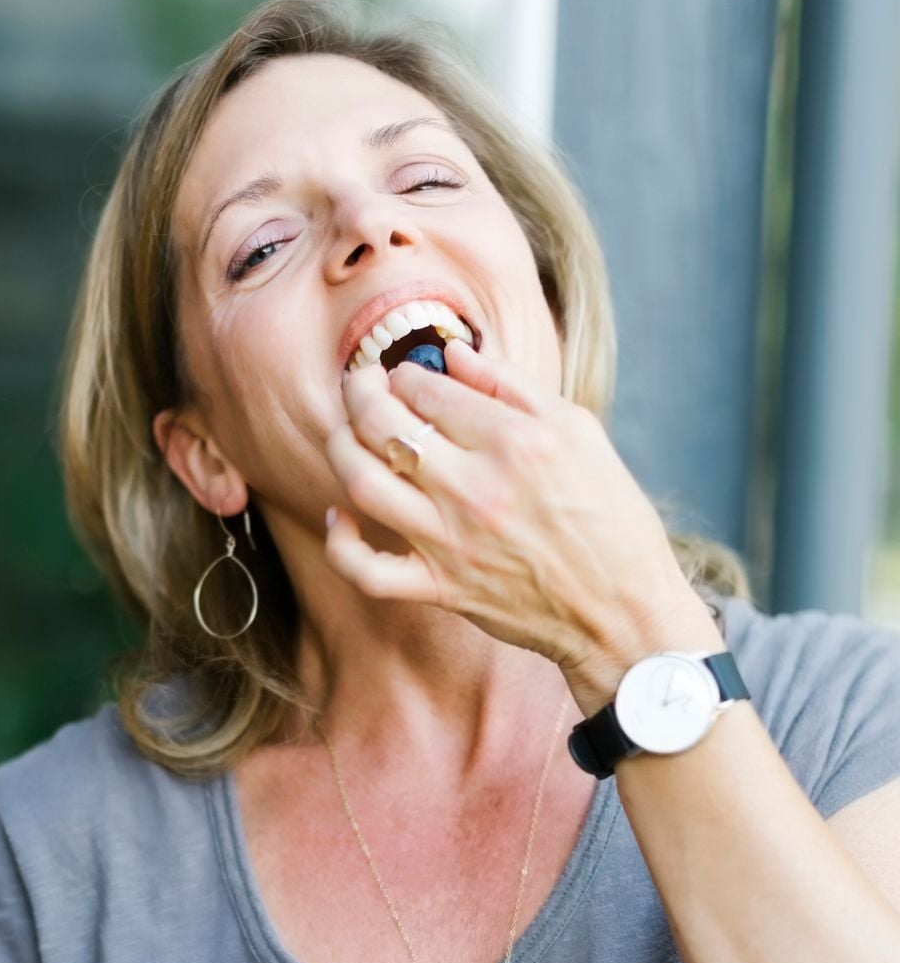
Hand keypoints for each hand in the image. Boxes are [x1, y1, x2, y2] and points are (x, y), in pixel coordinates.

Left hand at [324, 341, 696, 702]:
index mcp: (514, 441)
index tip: (406, 376)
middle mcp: (475, 488)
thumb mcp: (579, 431)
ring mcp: (451, 542)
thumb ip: (512, 385)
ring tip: (347, 435)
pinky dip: (343, 543)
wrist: (621, 610)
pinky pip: (367, 570)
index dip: (405, 373)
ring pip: (362, 483)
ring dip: (341, 448)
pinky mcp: (440, 588)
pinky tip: (342, 516)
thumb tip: (453, 353)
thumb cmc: (611, 517)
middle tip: (362, 388)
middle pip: (382, 425)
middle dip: (360, 393)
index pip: (426, 388)